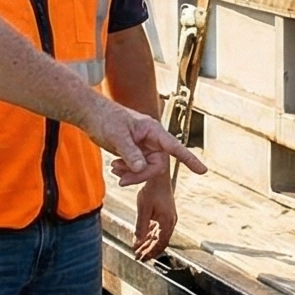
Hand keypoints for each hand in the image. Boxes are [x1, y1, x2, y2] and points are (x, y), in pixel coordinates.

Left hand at [87, 104, 207, 186]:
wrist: (91, 114)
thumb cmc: (105, 118)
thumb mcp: (117, 136)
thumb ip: (130, 152)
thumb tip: (140, 168)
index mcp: (153, 130)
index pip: (175, 146)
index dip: (189, 159)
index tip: (202, 171)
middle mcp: (152, 139)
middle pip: (157, 165)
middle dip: (141, 175)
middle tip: (121, 180)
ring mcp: (144, 146)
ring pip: (147, 168)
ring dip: (132, 174)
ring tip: (115, 169)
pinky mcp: (135, 152)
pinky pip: (138, 168)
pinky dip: (127, 171)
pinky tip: (115, 167)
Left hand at [131, 172, 178, 260]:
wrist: (158, 175)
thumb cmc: (152, 190)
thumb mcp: (144, 209)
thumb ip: (141, 227)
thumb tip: (138, 242)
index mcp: (167, 222)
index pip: (160, 243)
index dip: (151, 252)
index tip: (142, 258)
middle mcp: (170, 221)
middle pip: (159, 241)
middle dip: (148, 249)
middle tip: (138, 256)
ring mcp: (167, 217)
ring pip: (157, 235)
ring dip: (148, 242)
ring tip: (138, 249)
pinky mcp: (164, 212)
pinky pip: (156, 227)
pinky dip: (149, 233)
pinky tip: (142, 237)